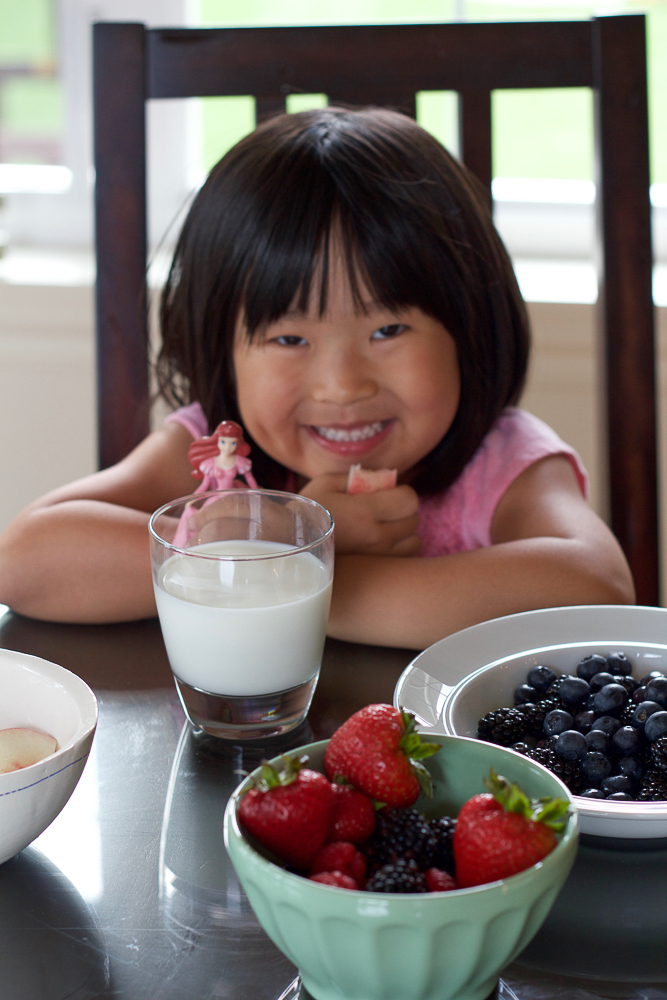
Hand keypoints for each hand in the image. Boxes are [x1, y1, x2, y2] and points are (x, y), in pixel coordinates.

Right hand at [300, 473, 420, 556]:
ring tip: (386, 527)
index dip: (402, 492)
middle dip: (403, 510)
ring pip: (414, 542)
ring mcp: (377, 557)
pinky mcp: (374, 571)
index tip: (389, 492)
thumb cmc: (306, 512)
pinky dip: (399, 549)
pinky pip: (404, 558)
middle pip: (414, 520)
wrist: (288, 547)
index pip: (409, 500)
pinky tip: (382, 543)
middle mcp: (376, 537)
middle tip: (386, 508)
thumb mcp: (326, 483)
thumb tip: (383, 477)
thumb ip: (358, 477)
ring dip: (405, 532)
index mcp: (365, 512)